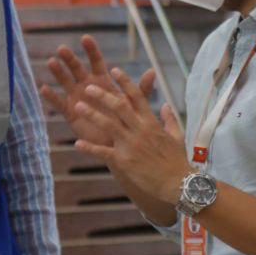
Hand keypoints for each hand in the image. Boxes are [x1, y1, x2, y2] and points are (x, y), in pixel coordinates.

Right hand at [40, 35, 156, 146]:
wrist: (118, 142)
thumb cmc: (127, 120)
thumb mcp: (135, 104)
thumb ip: (141, 88)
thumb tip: (153, 71)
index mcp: (103, 80)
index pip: (96, 61)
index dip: (91, 50)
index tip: (85, 38)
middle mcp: (88, 86)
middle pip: (77, 68)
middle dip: (70, 58)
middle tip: (62, 48)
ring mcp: (78, 98)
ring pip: (66, 82)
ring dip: (58, 73)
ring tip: (51, 62)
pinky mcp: (71, 113)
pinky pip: (60, 103)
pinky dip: (52, 97)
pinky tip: (43, 88)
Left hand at [73, 70, 189, 204]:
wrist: (178, 184)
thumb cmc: (178, 161)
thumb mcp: (177, 136)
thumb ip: (170, 119)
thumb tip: (165, 105)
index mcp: (152, 122)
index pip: (137, 96)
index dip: (124, 82)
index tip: (114, 70)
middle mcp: (140, 130)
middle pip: (119, 106)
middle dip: (103, 95)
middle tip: (88, 86)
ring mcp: (131, 145)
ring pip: (108, 124)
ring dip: (92, 114)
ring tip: (78, 106)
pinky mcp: (124, 161)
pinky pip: (103, 152)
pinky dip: (90, 148)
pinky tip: (77, 143)